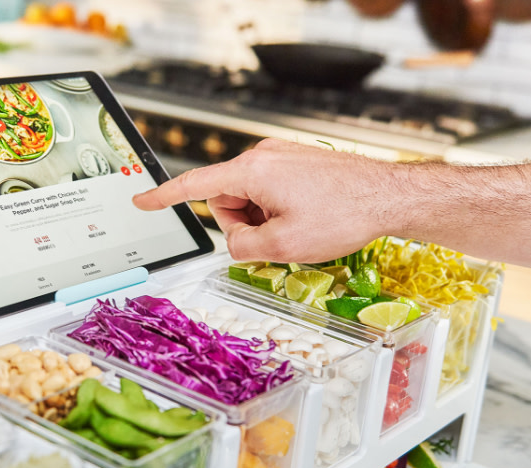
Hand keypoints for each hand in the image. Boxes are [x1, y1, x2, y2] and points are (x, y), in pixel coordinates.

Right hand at [132, 138, 396, 261]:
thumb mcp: (284, 246)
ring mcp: (282, 157)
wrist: (389, 196)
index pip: (194, 185)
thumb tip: (236, 243)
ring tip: (299, 227)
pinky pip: (272, 190)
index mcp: (252, 171)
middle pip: (227, 198)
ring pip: (251, 197)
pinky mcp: (298, 162)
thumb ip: (243, 247)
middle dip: (242, 224)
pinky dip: (280, 210)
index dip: (163, 196)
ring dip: (264, 219)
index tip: (141, 199)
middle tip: (276, 238)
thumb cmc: (345, 214)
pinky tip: (307, 218)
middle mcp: (264, 156)